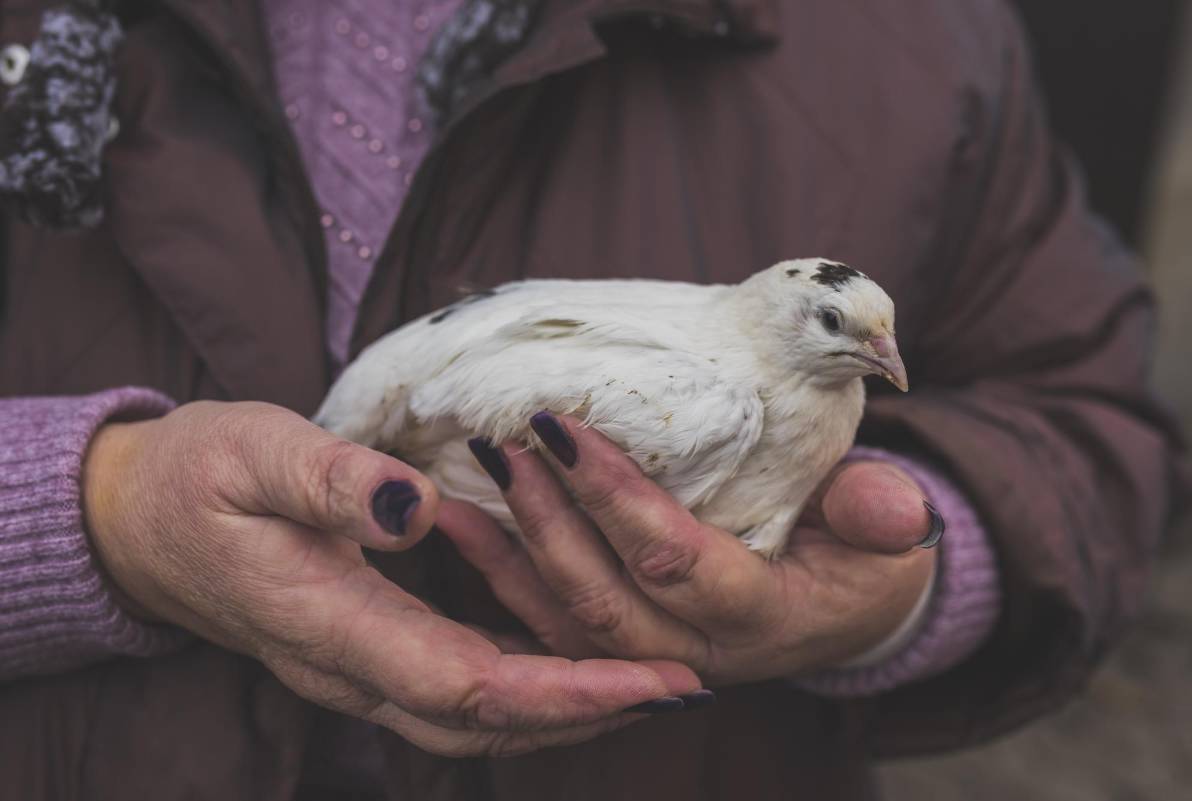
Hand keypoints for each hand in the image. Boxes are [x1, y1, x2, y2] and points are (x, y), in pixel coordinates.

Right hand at [81, 401, 700, 756]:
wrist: (135, 521)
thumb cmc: (195, 477)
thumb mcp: (253, 451)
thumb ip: (333, 482)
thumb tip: (421, 513)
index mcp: (327, 622)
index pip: (466, 682)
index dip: (565, 690)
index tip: (651, 678)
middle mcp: (347, 667)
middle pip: (484, 723)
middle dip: (588, 713)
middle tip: (682, 685)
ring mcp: (352, 669)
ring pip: (472, 721)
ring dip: (562, 712)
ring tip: (644, 683)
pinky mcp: (361, 651)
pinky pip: (453, 690)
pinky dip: (523, 689)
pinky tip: (568, 660)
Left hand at [439, 414, 938, 685]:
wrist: (842, 606)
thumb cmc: (863, 557)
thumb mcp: (890, 537)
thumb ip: (883, 516)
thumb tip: (894, 507)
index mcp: (759, 617)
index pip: (676, 564)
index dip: (616, 500)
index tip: (566, 429)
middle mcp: (695, 652)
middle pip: (603, 600)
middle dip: (549, 517)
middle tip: (509, 438)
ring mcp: (653, 656)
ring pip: (563, 619)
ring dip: (511, 544)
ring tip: (475, 466)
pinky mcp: (623, 646)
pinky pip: (547, 624)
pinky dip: (500, 573)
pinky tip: (461, 519)